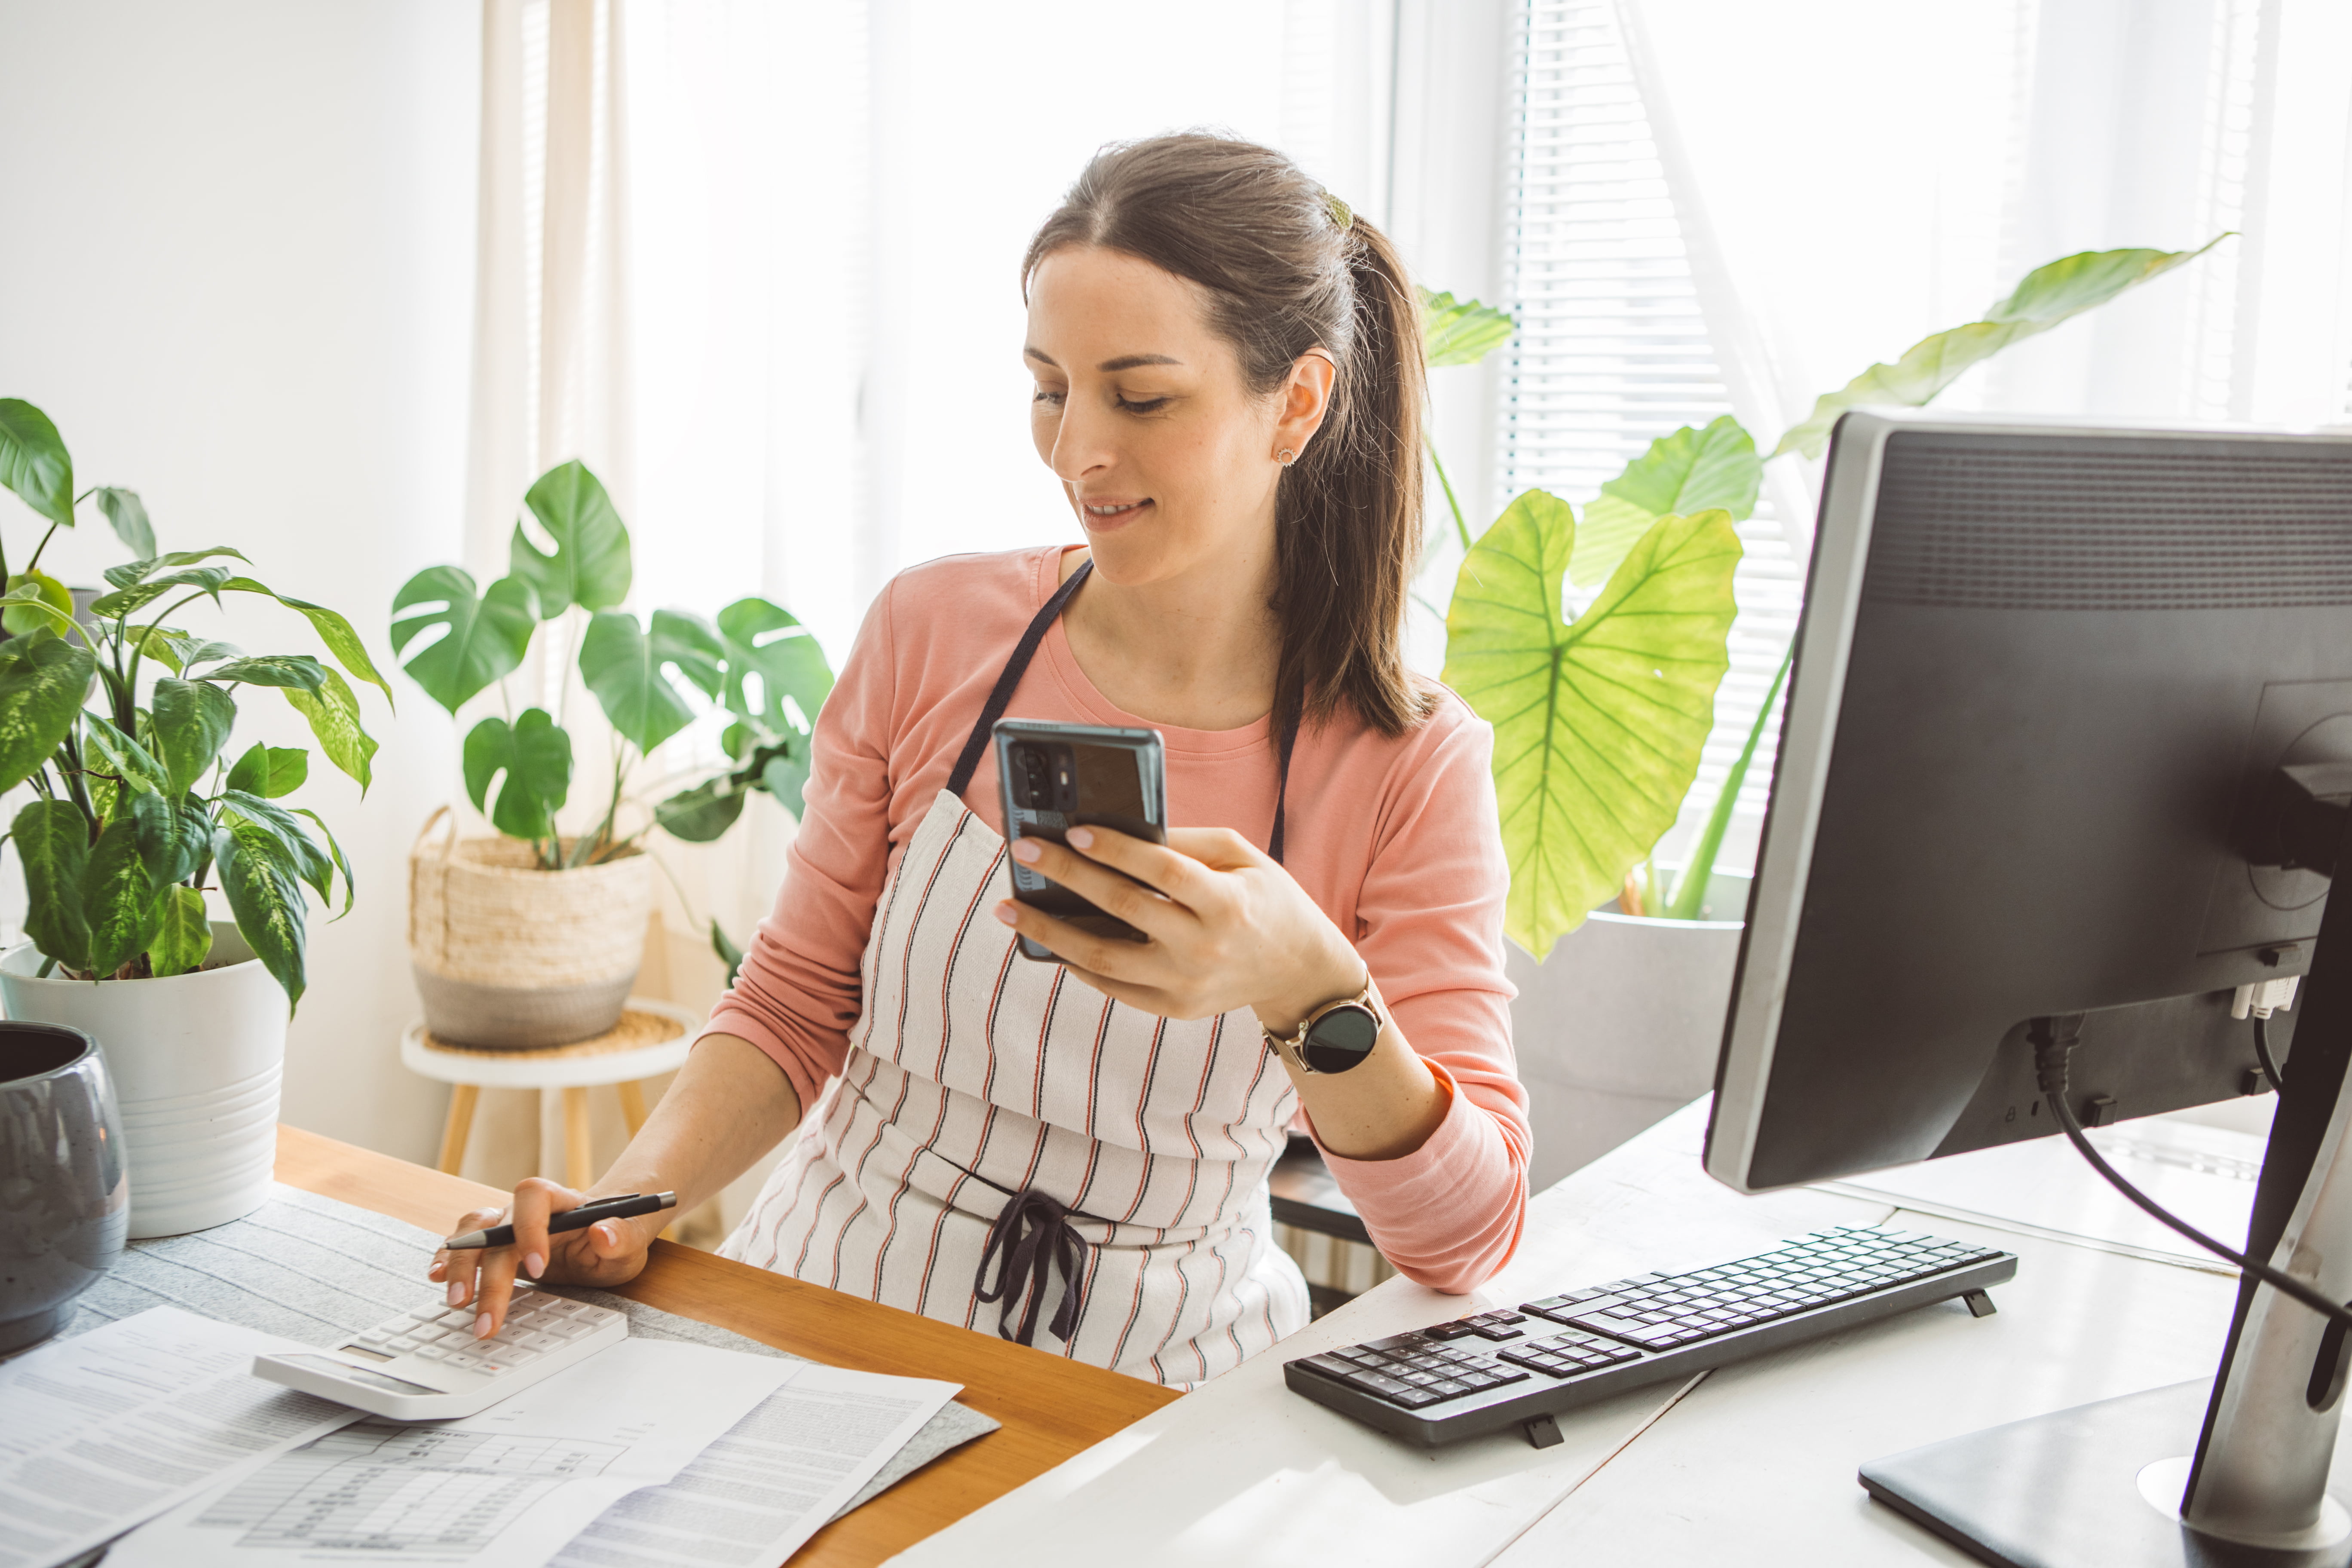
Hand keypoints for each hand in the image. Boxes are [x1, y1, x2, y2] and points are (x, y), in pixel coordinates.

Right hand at [427, 1177, 655, 1338]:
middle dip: (489, 1274)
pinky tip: (437, 1278)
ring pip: (471, 1232)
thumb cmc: (617, 1237)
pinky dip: (447, 1260)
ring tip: (457, 1301)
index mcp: (561, 1201)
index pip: (534, 1197)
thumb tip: (602, 1232)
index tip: (538, 1267)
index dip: (530, 1228)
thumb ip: (621, 1236)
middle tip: (487, 1315)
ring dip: (460, 1267)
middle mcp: (525, 1210)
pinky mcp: (494, 1246)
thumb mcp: (631, 1242)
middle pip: (496, 1227)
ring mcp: (505, 1226)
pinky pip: (463, 1245)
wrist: (606, 1237)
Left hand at [995, 824, 1363, 1030]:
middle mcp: (1204, 947)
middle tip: (1023, 850)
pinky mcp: (1174, 1008)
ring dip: (1049, 931)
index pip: (1162, 870)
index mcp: (1226, 902)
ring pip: (1102, 958)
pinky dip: (1076, 962)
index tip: (1073, 829)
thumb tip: (1119, 827)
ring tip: (1010, 908)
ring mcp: (1186, 984)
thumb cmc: (1265, 899)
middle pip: (1122, 908)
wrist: (1298, 970)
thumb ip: (1187, 843)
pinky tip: (1048, 939)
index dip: (1115, 848)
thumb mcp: (1242, 857)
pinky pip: (1112, 986)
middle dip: (1066, 876)